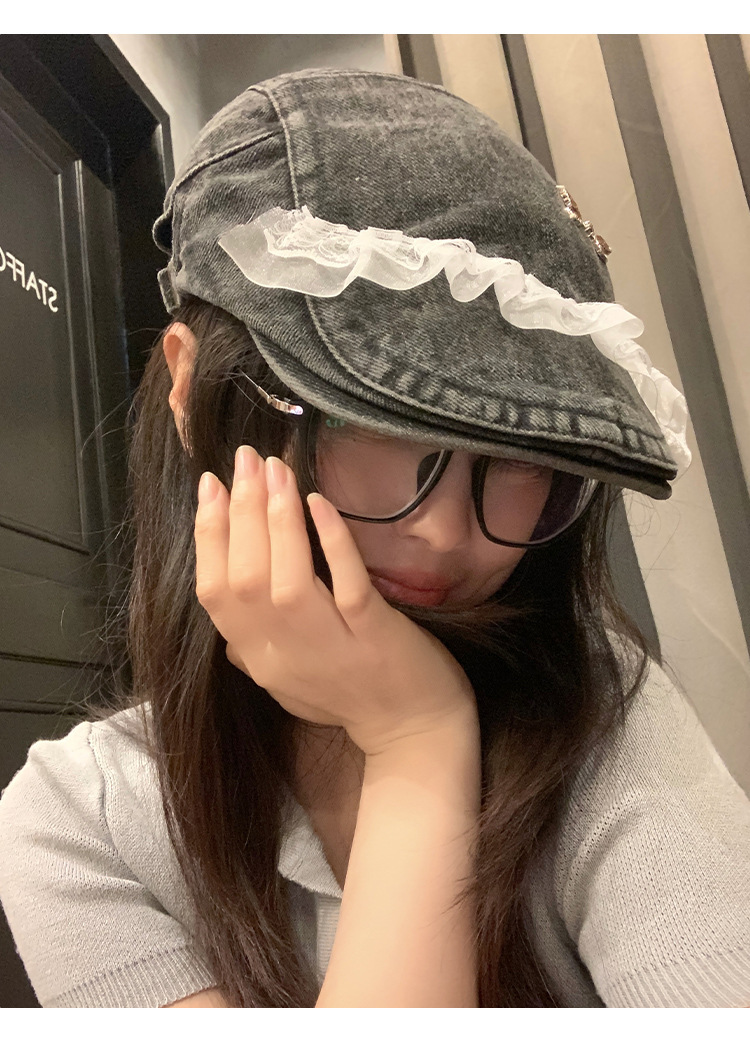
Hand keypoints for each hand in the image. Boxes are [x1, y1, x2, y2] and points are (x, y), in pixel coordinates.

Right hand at [193, 445, 475, 755]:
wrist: (412, 734)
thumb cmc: (349, 697)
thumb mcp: (286, 682)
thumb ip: (251, 651)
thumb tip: (221, 622)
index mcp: (258, 659)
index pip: (215, 593)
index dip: (208, 535)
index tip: (211, 485)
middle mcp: (284, 655)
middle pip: (243, 580)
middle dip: (239, 512)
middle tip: (245, 459)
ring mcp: (330, 647)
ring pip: (286, 583)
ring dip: (276, 522)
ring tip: (276, 471)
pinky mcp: (374, 637)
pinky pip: (346, 586)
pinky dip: (330, 543)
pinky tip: (319, 504)